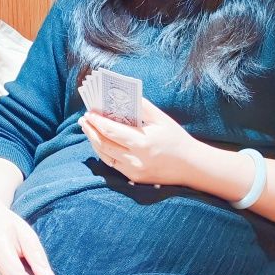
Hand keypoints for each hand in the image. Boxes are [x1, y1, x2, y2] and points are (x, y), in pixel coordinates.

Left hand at [79, 96, 194, 185]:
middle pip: (104, 144)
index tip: (89, 112)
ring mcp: (134, 170)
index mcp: (143, 142)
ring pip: (105, 155)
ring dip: (93, 141)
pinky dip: (103, 152)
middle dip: (91, 130)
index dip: (97, 121)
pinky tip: (99, 142)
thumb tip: (121, 96)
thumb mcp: (161, 119)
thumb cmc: (176, 138)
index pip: (111, 131)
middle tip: (83, 119)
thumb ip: (141, 106)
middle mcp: (136, 159)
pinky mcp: (134, 177)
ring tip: (87, 129)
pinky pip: (112, 164)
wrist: (191, 166)